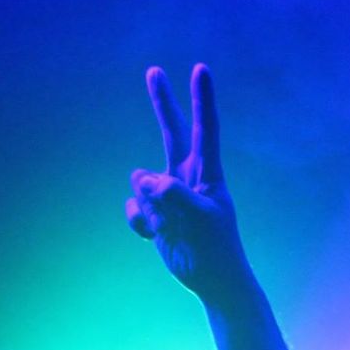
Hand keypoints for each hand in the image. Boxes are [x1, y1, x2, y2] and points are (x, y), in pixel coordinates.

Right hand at [126, 64, 250, 302]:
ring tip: (169, 226)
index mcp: (208, 174)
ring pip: (140, 180)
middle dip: (162, 102)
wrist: (212, 280)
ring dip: (147, 204)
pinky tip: (155, 236)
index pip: (205, 130)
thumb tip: (144, 178)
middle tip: (155, 70)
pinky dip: (138, 221)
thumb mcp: (200, 219)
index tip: (200, 69)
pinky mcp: (155, 213)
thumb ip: (173, 194)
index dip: (202, 100)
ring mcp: (169, 195)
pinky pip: (133, 206)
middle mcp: (187, 178)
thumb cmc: (216, 249)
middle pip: (172, 132)